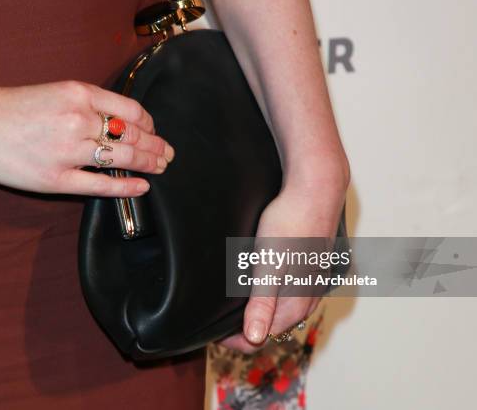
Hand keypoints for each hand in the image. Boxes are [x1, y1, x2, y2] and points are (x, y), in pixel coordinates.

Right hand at [0, 80, 173, 196]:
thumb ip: (87, 104)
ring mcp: (68, 150)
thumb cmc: (8, 107)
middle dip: (157, 146)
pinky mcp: (56, 179)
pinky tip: (142, 186)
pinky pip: (101, 185)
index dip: (150, 124)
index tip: (154, 132)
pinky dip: (127, 186)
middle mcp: (78, 119)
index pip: (132, 110)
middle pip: (134, 135)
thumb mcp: (55, 92)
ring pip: (123, 158)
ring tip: (161, 167)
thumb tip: (120, 122)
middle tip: (168, 154)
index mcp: (79, 93)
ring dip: (149, 163)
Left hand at [220, 173, 347, 352]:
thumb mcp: (269, 264)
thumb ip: (262, 302)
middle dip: (247, 329)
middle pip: (274, 326)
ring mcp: (312, 282)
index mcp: (297, 302)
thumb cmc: (291, 223)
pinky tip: (260, 284)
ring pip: (283, 310)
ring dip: (260, 313)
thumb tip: (255, 338)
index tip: (213, 333)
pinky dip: (272, 297)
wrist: (316, 188)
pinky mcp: (311, 266)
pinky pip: (291, 293)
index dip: (236, 341)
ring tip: (235, 305)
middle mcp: (308, 297)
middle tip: (219, 321)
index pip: (263, 337)